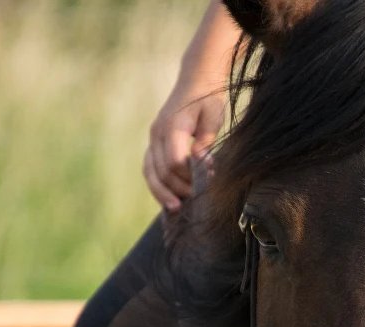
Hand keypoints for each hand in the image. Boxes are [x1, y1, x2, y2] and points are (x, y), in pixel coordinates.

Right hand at [143, 77, 225, 210]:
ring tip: (176, 207)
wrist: (196, 80)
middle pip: (161, 170)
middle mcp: (157, 133)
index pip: (176, 161)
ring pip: (150, 171)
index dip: (190, 176)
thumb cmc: (209, 98)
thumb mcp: (214, 116)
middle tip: (197, 198)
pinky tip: (168, 197)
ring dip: (162, 192)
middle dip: (179, 188)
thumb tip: (200, 161)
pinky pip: (150, 167)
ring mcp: (153, 138)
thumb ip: (206, 140)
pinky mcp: (155, 142)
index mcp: (172, 126)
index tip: (208, 180)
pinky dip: (157, 184)